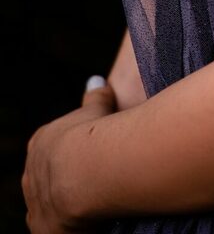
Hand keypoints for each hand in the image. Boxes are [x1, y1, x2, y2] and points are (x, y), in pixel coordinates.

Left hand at [22, 78, 116, 233]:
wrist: (84, 171)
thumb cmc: (92, 135)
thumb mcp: (96, 109)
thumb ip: (95, 96)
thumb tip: (97, 81)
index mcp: (40, 144)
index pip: (52, 149)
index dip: (73, 152)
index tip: (92, 155)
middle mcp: (31, 174)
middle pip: (47, 179)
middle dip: (66, 180)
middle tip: (94, 181)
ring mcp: (35, 203)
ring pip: (48, 206)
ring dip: (65, 206)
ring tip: (93, 205)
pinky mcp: (44, 229)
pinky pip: (55, 229)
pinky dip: (69, 227)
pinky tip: (90, 222)